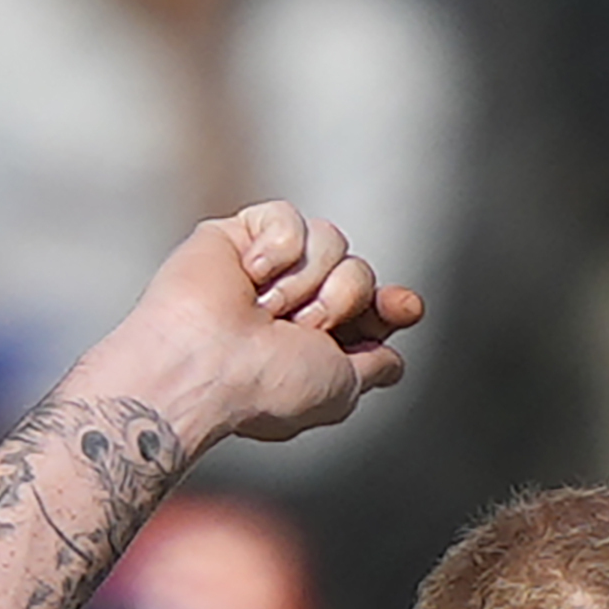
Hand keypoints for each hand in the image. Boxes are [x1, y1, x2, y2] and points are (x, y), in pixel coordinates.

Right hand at [88, 201, 421, 449]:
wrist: (204, 365)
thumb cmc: (263, 388)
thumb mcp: (339, 390)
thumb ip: (372, 369)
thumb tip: (394, 361)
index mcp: (316, 342)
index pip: (372, 306)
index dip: (392, 303)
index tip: (404, 307)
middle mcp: (294, 303)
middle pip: (359, 270)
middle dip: (341, 299)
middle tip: (298, 329)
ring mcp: (267, 268)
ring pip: (331, 240)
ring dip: (305, 281)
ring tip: (264, 310)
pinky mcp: (238, 235)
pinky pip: (287, 218)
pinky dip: (275, 249)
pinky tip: (248, 275)